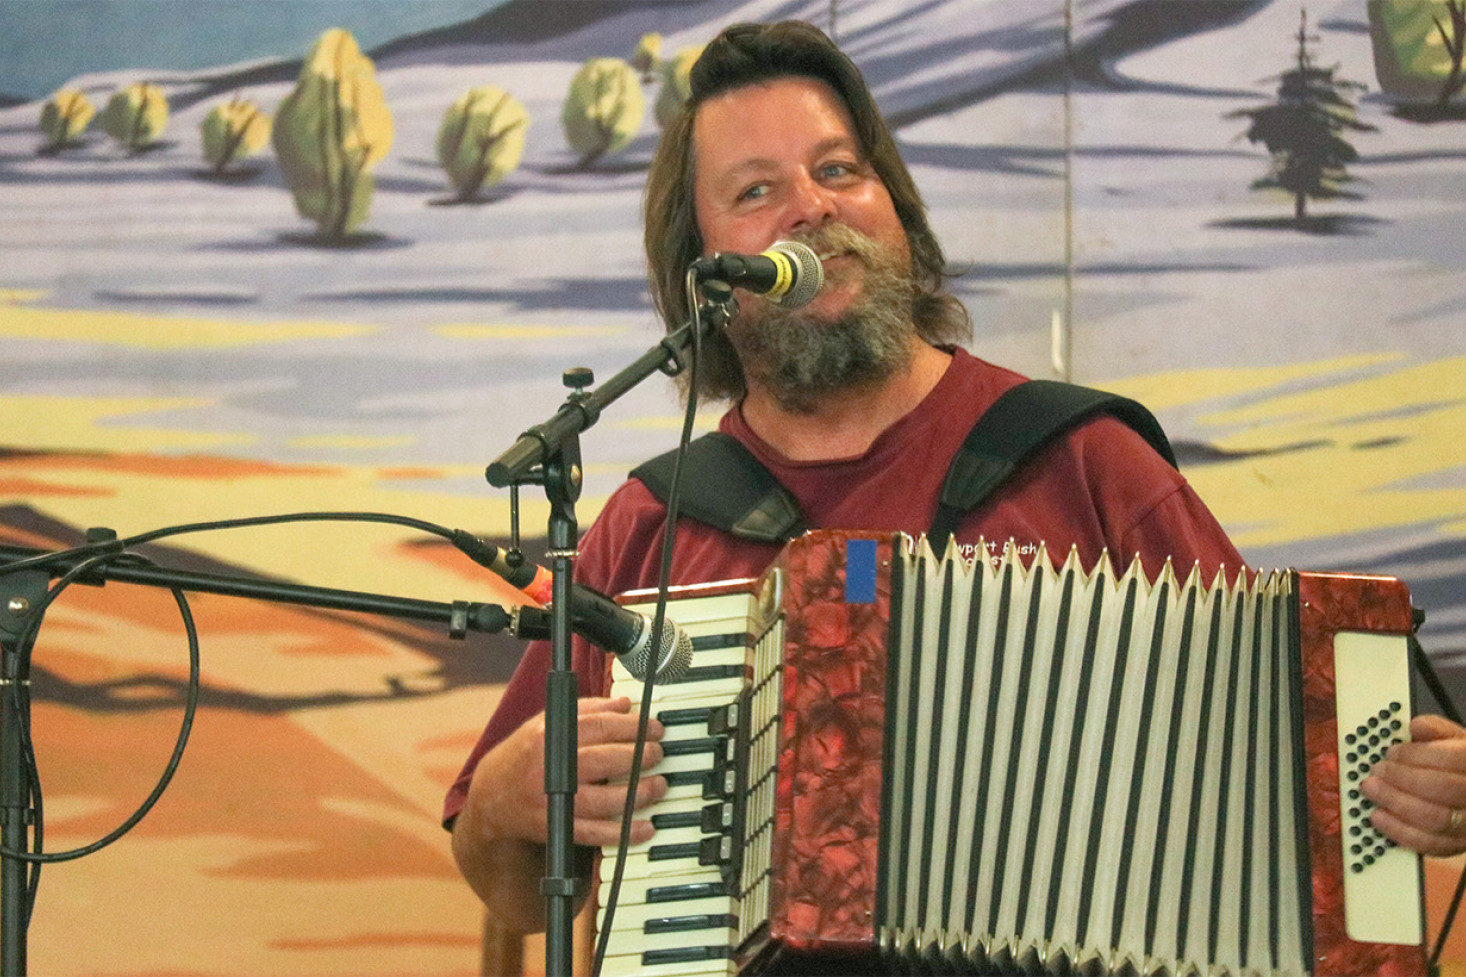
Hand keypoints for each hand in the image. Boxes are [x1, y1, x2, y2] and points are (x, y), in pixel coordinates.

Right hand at [451, 696, 666, 929]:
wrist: (491, 798)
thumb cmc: (526, 754)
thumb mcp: (548, 722)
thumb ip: (588, 710)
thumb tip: (625, 704)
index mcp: (550, 735)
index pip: (601, 726)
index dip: (635, 726)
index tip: (655, 728)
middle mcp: (552, 767)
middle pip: (606, 760)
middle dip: (640, 756)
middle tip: (658, 753)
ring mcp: (555, 801)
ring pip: (605, 799)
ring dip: (639, 793)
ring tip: (659, 784)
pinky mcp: (558, 829)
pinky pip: (597, 834)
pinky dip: (624, 832)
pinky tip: (645, 826)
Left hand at [1360, 714, 1465, 855]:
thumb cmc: (1460, 764)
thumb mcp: (1455, 740)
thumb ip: (1436, 731)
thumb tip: (1416, 726)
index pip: (1453, 759)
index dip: (1417, 755)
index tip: (1391, 752)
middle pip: (1443, 789)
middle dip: (1402, 779)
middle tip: (1376, 771)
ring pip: (1435, 819)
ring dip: (1396, 804)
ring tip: (1371, 790)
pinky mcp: (1457, 844)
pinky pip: (1430, 845)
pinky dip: (1400, 832)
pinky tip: (1378, 817)